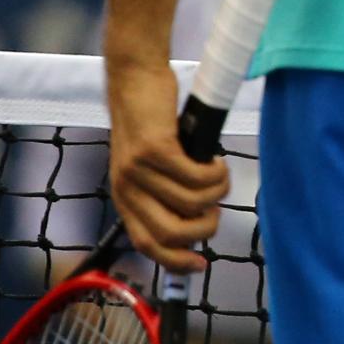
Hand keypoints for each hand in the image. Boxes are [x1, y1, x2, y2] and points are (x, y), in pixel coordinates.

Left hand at [106, 58, 226, 271]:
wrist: (135, 78)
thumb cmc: (149, 120)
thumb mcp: (149, 164)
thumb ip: (162, 190)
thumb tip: (195, 219)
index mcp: (125, 197)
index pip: (147, 245)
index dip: (175, 261)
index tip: (200, 264)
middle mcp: (128, 188)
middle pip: (171, 233)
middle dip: (205, 228)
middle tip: (216, 208)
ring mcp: (140, 169)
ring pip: (192, 202)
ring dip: (216, 192)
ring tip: (219, 174)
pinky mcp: (156, 149)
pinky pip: (196, 176)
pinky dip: (215, 173)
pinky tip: (215, 160)